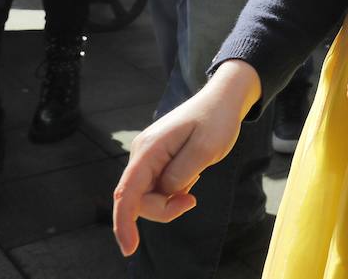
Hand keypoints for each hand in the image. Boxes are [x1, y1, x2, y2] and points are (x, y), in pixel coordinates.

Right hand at [112, 60, 259, 256]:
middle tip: (193, 200)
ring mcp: (149, 157)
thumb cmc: (216, 119)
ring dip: (170, 200)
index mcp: (149, 149)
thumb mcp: (205, 149)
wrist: (223, 99)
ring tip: (196, 177)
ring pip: (150, 196)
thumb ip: (180, 174)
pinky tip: (192, 173)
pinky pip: (160, 187)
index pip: (127, 193)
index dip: (124, 223)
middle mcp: (142, 153)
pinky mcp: (158, 160)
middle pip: (139, 199)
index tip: (129, 248)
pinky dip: (175, 191)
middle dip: (163, 209)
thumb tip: (164, 193)